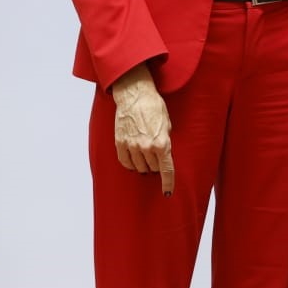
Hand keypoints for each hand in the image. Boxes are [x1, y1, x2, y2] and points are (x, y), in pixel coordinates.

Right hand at [112, 64, 174, 195]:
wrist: (135, 96)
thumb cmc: (155, 107)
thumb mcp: (167, 125)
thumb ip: (166, 142)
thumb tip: (163, 156)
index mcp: (162, 143)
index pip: (166, 170)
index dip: (168, 183)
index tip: (167, 192)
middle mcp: (147, 147)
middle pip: (152, 169)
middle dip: (156, 168)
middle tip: (157, 162)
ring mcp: (132, 146)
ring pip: (139, 167)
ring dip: (144, 167)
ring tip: (147, 160)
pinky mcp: (120, 143)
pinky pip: (125, 162)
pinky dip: (131, 164)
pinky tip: (134, 162)